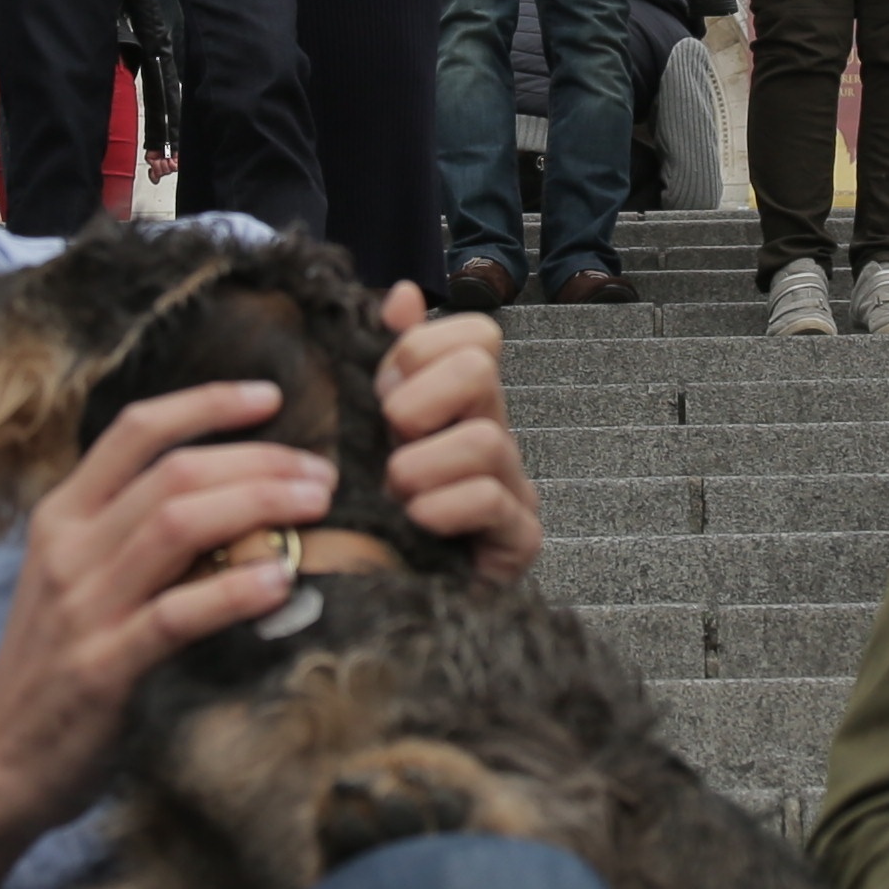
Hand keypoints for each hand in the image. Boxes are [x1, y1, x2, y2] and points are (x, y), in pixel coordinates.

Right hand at [0, 379, 352, 831]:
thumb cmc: (53, 667)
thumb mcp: (76, 581)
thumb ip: (131, 535)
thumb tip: (228, 498)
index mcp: (62, 516)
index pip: (136, 430)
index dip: (206, 403)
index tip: (268, 398)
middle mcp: (70, 548)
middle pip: (172, 472)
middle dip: (257, 460)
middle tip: (320, 474)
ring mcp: (83, 606)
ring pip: (177, 525)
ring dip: (257, 506)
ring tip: (315, 508)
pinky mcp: (103, 666)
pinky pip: (176, 614)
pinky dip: (234, 591)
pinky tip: (280, 582)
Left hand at [369, 287, 539, 580]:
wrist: (392, 594)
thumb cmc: (378, 508)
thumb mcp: (369, 428)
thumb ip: (385, 361)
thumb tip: (402, 294)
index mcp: (462, 400)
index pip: (475, 334)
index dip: (420, 352)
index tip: (386, 394)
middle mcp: (495, 432)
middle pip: (480, 369)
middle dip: (419, 401)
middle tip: (391, 441)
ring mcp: (513, 485)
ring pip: (484, 439)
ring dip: (421, 467)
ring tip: (395, 494)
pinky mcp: (519, 538)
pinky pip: (490, 501)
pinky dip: (442, 508)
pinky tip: (417, 522)